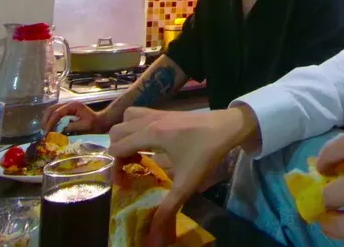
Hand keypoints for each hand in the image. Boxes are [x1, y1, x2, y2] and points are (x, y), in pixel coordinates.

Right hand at [42, 102, 114, 134]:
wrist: (102, 121)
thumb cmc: (95, 124)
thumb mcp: (86, 126)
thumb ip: (73, 126)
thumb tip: (60, 129)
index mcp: (73, 105)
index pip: (57, 113)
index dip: (51, 122)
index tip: (47, 132)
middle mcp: (68, 103)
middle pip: (51, 109)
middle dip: (46, 120)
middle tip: (43, 132)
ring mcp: (67, 106)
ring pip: (51, 110)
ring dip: (47, 120)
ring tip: (45, 131)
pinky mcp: (66, 111)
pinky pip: (55, 114)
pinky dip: (50, 120)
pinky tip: (49, 128)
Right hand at [109, 106, 257, 246]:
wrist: (227, 127)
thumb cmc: (206, 152)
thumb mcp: (187, 182)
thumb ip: (168, 206)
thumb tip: (156, 232)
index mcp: (151, 134)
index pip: (116, 147)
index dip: (116, 167)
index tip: (126, 181)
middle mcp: (149, 121)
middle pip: (116, 132)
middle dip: (117, 151)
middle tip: (130, 168)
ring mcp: (156, 113)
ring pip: (125, 119)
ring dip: (125, 136)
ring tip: (136, 152)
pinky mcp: (164, 111)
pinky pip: (138, 114)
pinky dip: (135, 126)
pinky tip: (148, 142)